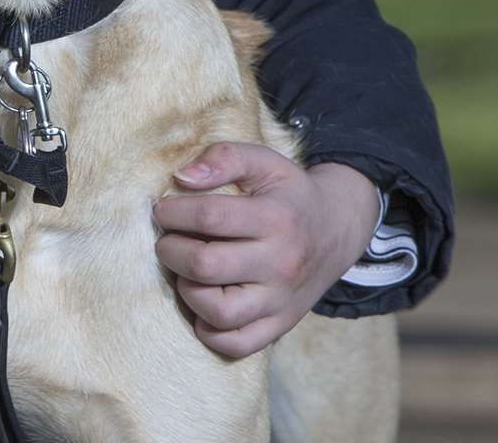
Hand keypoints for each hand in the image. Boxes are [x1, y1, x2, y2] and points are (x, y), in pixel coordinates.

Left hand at [151, 142, 378, 357]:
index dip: (172, 212)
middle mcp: (281, 264)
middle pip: (205, 265)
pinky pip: (235, 343)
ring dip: (186, 290)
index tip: (163, 210)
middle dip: (171, 249)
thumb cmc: (288, 194)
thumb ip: (223, 158)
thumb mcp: (263, 162)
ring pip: (218, 312)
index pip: (209, 217)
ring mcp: (281, 300)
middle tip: (169, 240)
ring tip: (187, 271)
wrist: (338, 230)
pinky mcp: (280, 324)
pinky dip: (207, 329)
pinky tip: (202, 301)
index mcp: (276, 219)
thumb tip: (181, 178)